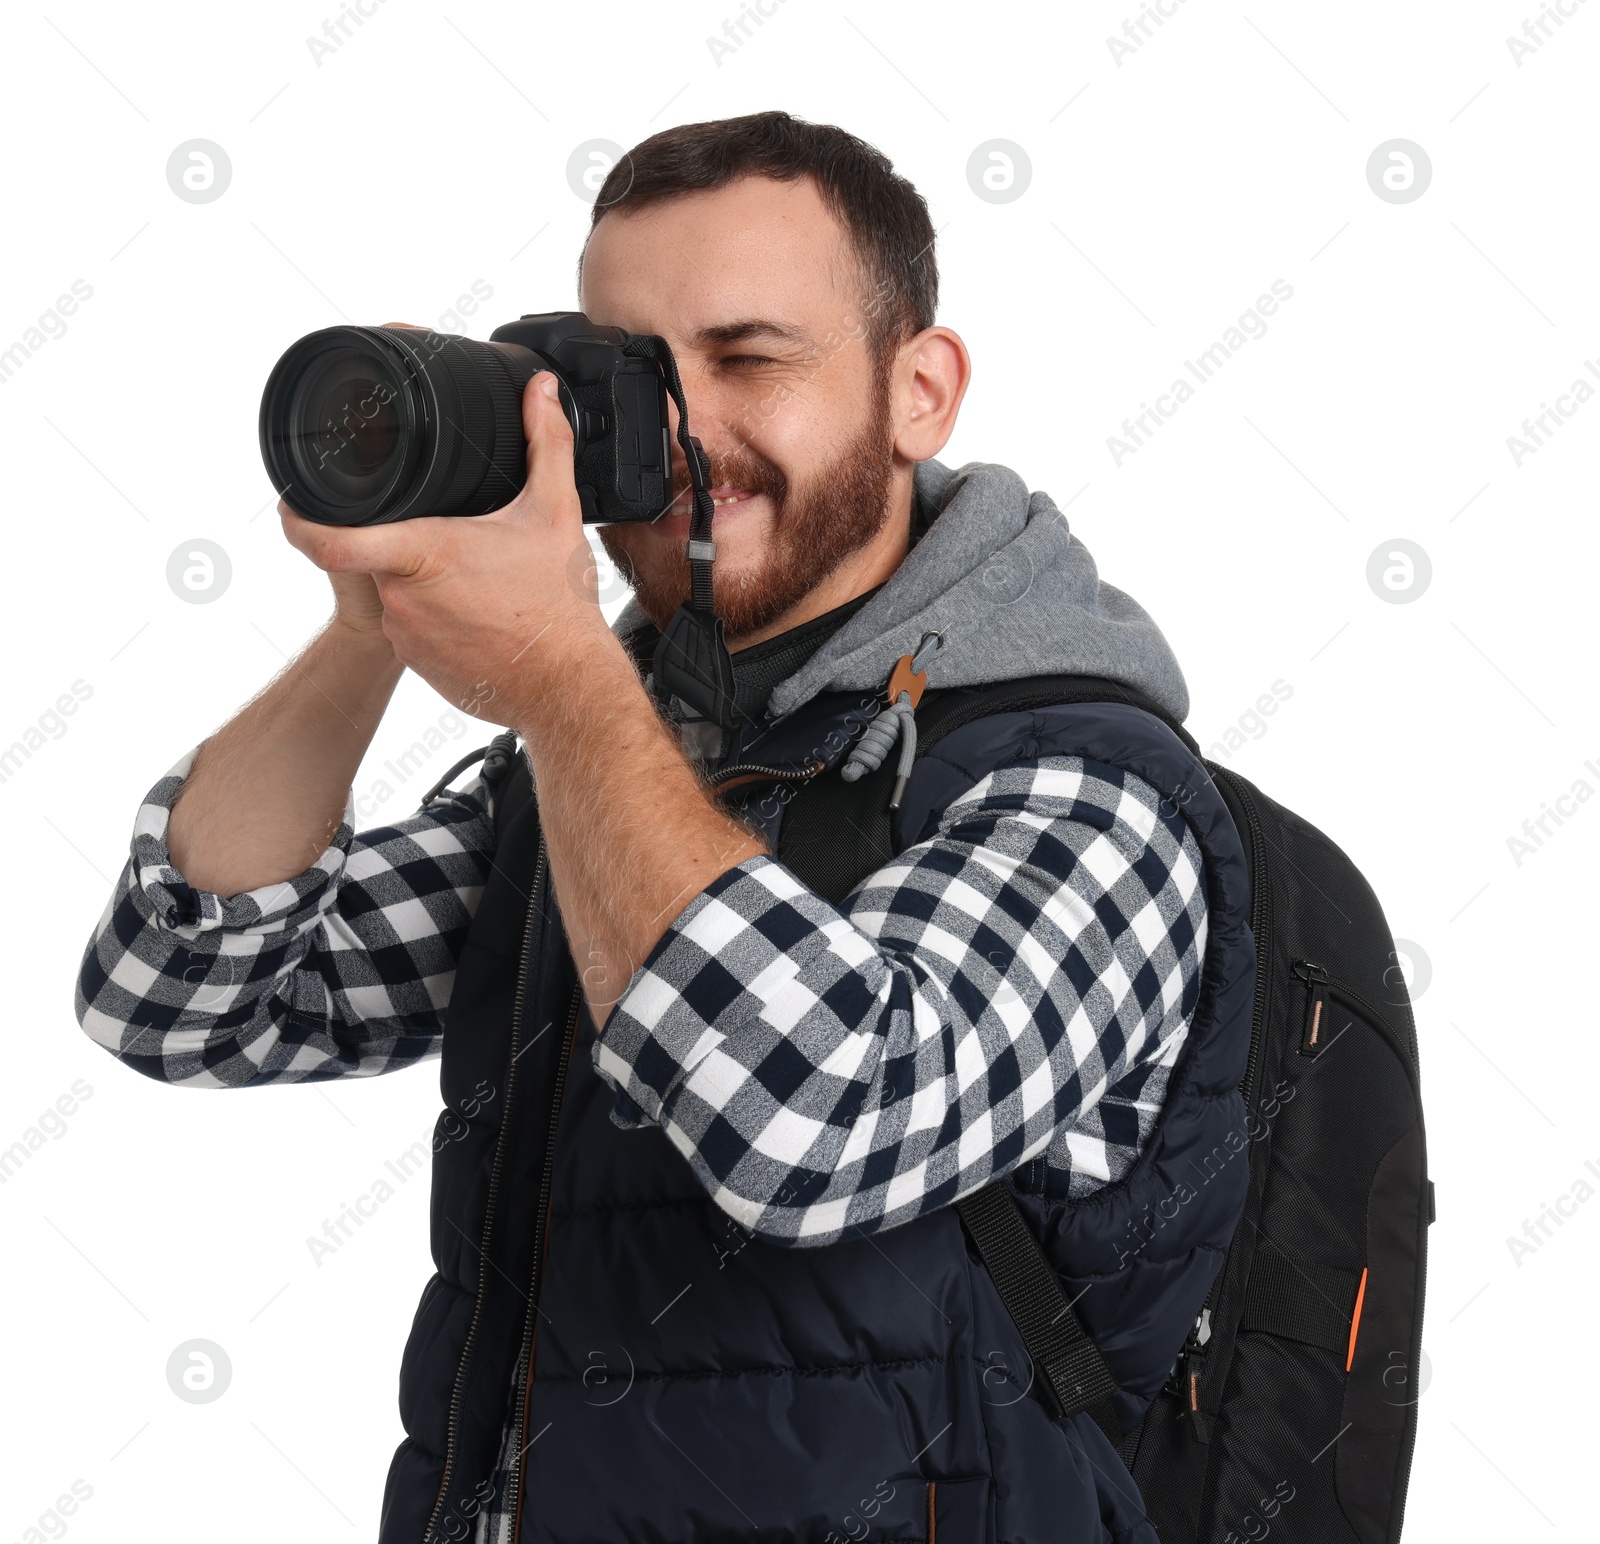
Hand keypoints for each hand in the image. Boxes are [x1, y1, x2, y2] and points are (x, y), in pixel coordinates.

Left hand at [281, 372, 615, 726]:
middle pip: (382, 557)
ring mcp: (408, 636)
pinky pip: (418, 632)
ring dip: (430, 585)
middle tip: (463, 543)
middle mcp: (402, 598)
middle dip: (414, 545)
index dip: (299, 518)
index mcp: (421, 553)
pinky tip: (482, 616)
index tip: (292, 503)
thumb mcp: (555, 513)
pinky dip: (443, 621)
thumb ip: (545, 443)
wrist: (568, 688)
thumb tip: (542, 393)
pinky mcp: (421, 667)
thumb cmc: (556, 609)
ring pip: (402, 595)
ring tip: (482, 585)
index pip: (330, 538)